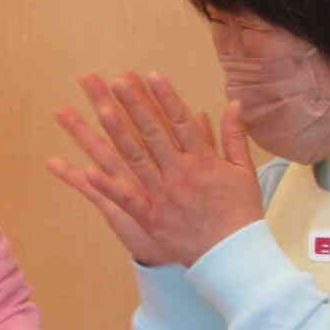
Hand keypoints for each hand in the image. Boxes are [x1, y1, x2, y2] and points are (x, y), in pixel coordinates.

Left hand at [46, 71, 260, 266]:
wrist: (233, 255)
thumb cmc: (240, 211)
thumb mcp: (243, 171)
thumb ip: (234, 136)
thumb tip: (234, 103)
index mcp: (202, 161)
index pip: (181, 121)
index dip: (165, 97)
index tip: (151, 74)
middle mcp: (180, 173)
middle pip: (154, 133)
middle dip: (135, 106)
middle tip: (116, 82)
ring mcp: (163, 194)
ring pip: (136, 158)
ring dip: (118, 133)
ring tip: (101, 110)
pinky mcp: (151, 217)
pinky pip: (125, 199)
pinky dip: (107, 185)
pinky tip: (86, 169)